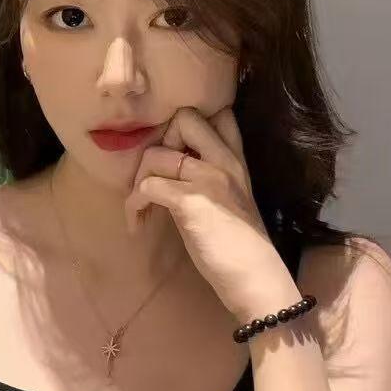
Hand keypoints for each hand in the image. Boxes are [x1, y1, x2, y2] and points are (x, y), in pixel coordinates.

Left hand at [125, 104, 288, 315]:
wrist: (256, 277)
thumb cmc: (242, 246)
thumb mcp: (233, 199)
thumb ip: (213, 177)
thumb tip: (176, 169)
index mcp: (237, 160)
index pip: (219, 113)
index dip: (188, 124)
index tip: (173, 150)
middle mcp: (224, 160)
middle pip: (183, 118)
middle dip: (159, 142)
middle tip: (155, 175)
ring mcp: (207, 178)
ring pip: (154, 155)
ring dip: (138, 182)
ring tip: (140, 208)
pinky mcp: (190, 201)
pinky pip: (146, 188)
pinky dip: (134, 206)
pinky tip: (138, 225)